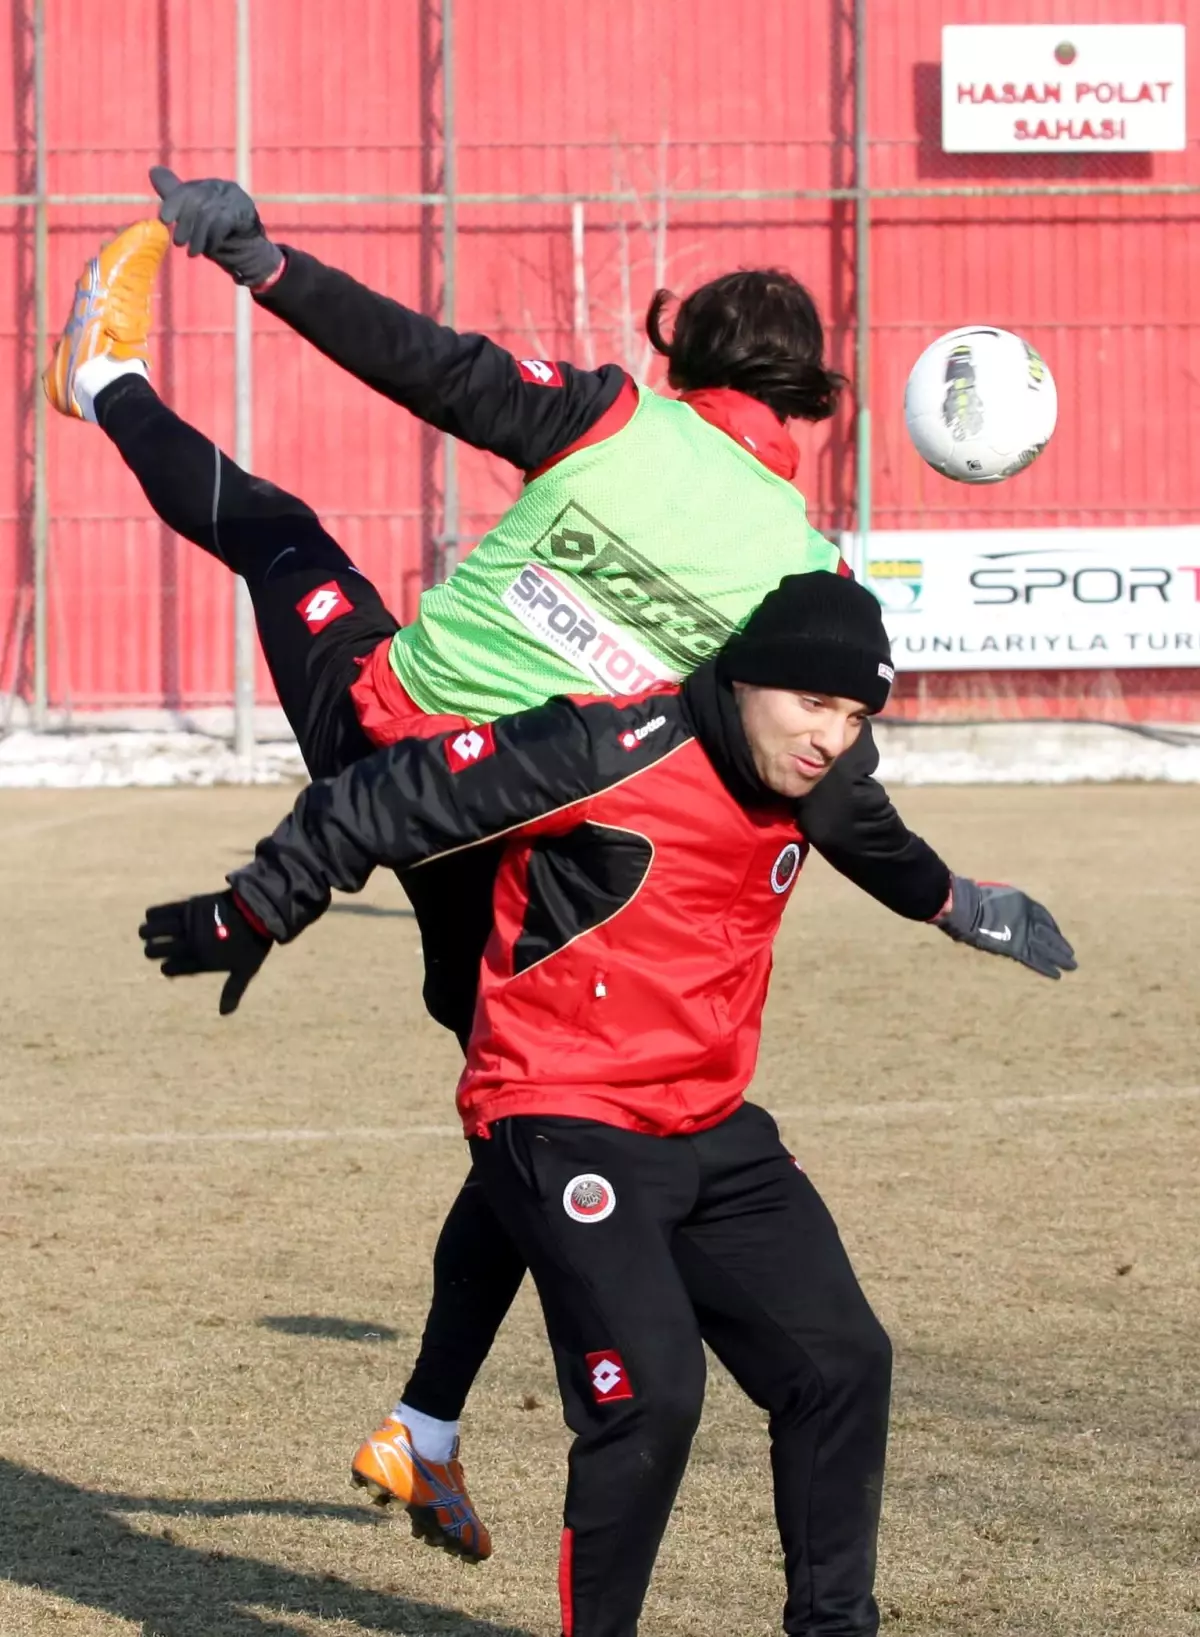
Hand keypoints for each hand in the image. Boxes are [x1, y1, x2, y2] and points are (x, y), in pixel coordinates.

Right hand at [140, 890, 272, 1014]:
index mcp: (202, 961)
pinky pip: (159, 912)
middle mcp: (191, 944)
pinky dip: (152, 914)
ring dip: (147, 933)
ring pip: (152, 931)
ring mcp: (188, 925)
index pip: (169, 969)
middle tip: (154, 947)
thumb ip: (232, 991)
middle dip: (152, 951)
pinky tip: (152, 916)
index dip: (167, 967)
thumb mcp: (245, 970)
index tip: (170, 963)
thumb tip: (224, 1013)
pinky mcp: (188, 906)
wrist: (260, 911)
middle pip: (154, 951)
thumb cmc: (253, 942)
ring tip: (148, 933)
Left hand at [149, 167, 283, 286]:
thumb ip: (176, 196)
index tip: (163, 220)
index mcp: (208, 185)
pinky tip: (209, 250)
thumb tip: (153, 171)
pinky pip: (222, 223)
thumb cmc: (217, 233)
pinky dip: (212, 239)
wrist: (249, 251)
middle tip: (178, 243)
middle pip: (196, 201)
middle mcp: (222, 187)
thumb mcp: (194, 215)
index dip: (173, 204)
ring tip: (192, 253)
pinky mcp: (245, 211)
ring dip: (197, 237)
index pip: (186, 190)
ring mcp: (235, 198)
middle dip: (185, 225)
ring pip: (208, 214)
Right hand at [936, 874, 1076, 980]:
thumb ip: (1014, 907)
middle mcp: (1030, 921)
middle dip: (1060, 946)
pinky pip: (1034, 960)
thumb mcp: (1005, 896)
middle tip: (1072, 956)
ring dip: (1060, 959)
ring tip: (1071, 967)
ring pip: (1047, 950)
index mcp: (1027, 906)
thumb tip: (1015, 915)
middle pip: (1050, 935)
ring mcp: (1025, 935)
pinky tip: (1056, 975)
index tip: (1057, 937)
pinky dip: (1045, 968)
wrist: (972, 909)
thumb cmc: (982, 899)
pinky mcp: (1017, 949)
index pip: (1045, 918)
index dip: (1053, 928)